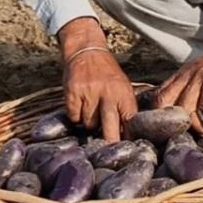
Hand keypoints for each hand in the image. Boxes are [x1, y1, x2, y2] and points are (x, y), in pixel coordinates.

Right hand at [59, 17, 136, 141]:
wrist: (87, 52)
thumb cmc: (108, 74)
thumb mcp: (123, 86)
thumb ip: (125, 106)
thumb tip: (127, 133)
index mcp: (124, 92)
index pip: (129, 118)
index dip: (129, 135)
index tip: (129, 148)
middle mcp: (108, 93)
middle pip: (110, 126)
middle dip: (110, 140)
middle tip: (109, 150)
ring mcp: (89, 93)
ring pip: (89, 124)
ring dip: (90, 123)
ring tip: (92, 109)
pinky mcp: (73, 93)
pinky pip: (74, 117)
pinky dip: (76, 116)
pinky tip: (80, 105)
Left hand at [156, 21, 202, 134]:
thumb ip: (195, 88)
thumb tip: (189, 111)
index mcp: (182, 73)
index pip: (158, 94)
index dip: (157, 114)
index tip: (167, 130)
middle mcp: (187, 74)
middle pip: (164, 101)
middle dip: (169, 121)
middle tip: (182, 136)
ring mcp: (200, 76)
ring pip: (185, 106)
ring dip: (194, 125)